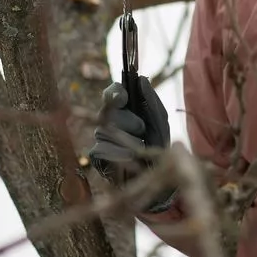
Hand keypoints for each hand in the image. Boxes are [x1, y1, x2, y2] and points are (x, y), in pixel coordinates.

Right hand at [88, 76, 174, 212]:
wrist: (158, 177)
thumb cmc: (158, 146)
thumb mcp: (160, 122)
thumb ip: (151, 102)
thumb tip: (141, 79)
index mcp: (125, 109)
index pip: (112, 93)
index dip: (114, 93)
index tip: (123, 97)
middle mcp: (109, 121)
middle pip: (106, 111)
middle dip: (126, 119)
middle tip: (141, 128)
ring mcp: (102, 138)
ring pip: (103, 131)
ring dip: (125, 138)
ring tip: (139, 147)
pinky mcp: (97, 156)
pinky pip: (101, 149)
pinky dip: (119, 153)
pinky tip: (130, 158)